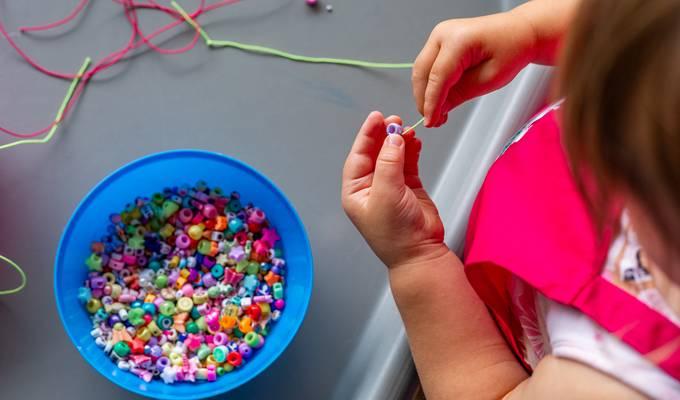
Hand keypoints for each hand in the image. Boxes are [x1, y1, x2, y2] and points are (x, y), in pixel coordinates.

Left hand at [342, 112, 446, 267]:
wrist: (420, 253)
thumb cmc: (396, 234)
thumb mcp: (387, 194)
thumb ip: (389, 164)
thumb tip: (393, 138)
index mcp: (355, 191)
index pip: (358, 156)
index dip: (367, 135)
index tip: (377, 117)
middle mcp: (370, 187)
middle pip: (375, 153)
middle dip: (384, 135)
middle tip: (395, 120)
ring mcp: (390, 186)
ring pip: (393, 156)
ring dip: (399, 141)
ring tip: (408, 129)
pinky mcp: (408, 188)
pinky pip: (408, 163)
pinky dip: (412, 151)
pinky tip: (415, 141)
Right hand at [412, 10, 537, 127]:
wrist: (518, 32)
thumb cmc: (512, 49)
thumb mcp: (489, 79)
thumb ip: (460, 95)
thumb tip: (439, 109)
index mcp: (459, 39)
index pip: (438, 76)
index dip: (432, 102)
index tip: (431, 121)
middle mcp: (444, 33)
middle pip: (422, 72)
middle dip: (424, 99)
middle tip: (433, 120)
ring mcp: (439, 35)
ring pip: (421, 70)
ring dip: (425, 94)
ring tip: (436, 114)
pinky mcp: (440, 43)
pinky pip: (428, 66)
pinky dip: (430, 85)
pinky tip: (439, 100)